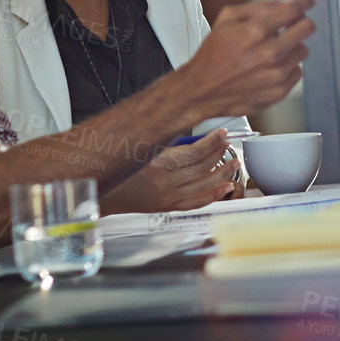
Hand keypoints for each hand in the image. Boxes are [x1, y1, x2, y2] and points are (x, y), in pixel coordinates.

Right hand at [103, 129, 242, 213]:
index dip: (211, 142)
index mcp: (156, 165)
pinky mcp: (168, 207)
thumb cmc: (120, 168)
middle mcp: (164, 183)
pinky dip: (213, 195)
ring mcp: (168, 197)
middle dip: (220, 155)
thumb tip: (192, 135)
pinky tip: (226, 187)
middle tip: (230, 145)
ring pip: (203, 185)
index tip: (222, 133)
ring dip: (222, 173)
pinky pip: (196, 202)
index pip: (192, 153)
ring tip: (234, 163)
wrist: (104, 193)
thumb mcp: (140, 149)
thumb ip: (166, 144)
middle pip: (201, 169)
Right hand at [181, 0, 316, 118]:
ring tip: (271, 51)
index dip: (306, 0)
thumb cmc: (213, 54)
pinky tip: (269, 68)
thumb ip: (258, 7)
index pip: (293, 9)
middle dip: (301, 22)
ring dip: (291, 47)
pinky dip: (287, 68)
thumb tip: (286, 2)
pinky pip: (297, 72)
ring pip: (303, 50)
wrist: (202, 91)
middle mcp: (269, 53)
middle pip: (307, 28)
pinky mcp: (279, 91)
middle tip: (292, 24)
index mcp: (255, 31)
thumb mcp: (226, 19)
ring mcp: (276, 74)